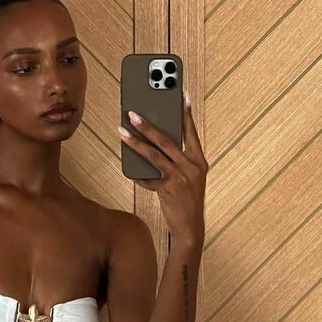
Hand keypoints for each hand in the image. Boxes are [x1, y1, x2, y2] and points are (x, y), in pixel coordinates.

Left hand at [119, 91, 206, 245]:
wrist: (191, 227)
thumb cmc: (188, 199)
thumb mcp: (190, 177)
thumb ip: (179, 160)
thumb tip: (157, 143)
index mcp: (199, 161)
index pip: (191, 132)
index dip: (186, 114)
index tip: (182, 94)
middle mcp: (191, 167)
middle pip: (166, 141)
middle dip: (148, 125)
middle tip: (133, 113)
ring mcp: (180, 179)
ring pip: (154, 156)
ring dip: (135, 143)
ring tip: (122, 132)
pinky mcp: (168, 190)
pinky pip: (148, 178)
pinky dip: (137, 173)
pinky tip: (127, 167)